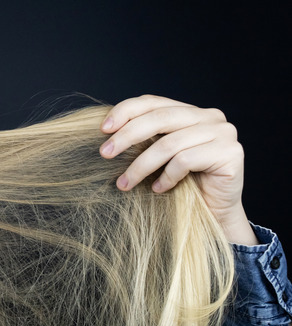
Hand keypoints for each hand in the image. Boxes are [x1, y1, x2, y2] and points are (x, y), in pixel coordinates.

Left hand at [99, 95, 257, 244]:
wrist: (216, 214)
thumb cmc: (183, 185)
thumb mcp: (160, 157)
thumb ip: (146, 138)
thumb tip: (107, 131)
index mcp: (191, 112)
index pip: (153, 102)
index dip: (126, 111)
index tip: (103, 129)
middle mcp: (210, 116)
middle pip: (159, 119)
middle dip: (127, 136)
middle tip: (105, 154)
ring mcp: (223, 133)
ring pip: (169, 144)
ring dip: (140, 166)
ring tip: (124, 184)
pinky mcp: (230, 153)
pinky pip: (185, 161)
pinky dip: (166, 177)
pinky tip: (159, 189)